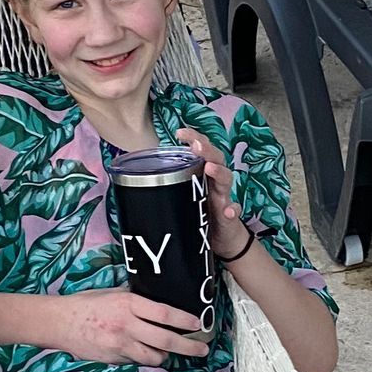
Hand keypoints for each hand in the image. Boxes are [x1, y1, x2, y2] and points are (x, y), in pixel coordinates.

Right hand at [51, 287, 209, 367]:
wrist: (60, 323)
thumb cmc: (86, 304)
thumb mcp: (113, 294)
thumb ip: (135, 302)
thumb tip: (158, 309)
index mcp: (127, 303)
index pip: (164, 313)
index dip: (184, 320)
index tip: (198, 323)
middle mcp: (127, 325)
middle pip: (165, 339)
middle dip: (188, 346)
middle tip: (203, 349)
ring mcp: (120, 345)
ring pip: (154, 356)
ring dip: (164, 355)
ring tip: (168, 351)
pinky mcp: (114, 359)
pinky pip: (136, 361)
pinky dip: (143, 357)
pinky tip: (140, 351)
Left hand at [175, 126, 250, 255]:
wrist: (223, 239)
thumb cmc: (201, 214)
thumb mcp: (185, 196)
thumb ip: (169, 185)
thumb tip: (138, 174)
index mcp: (204, 175)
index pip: (202, 151)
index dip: (194, 139)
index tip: (180, 132)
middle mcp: (216, 183)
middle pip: (216, 159)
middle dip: (207, 150)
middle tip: (196, 146)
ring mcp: (224, 199)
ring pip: (226, 181)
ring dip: (219, 173)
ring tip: (210, 168)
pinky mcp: (229, 218)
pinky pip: (233, 212)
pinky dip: (232, 210)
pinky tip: (229, 211)